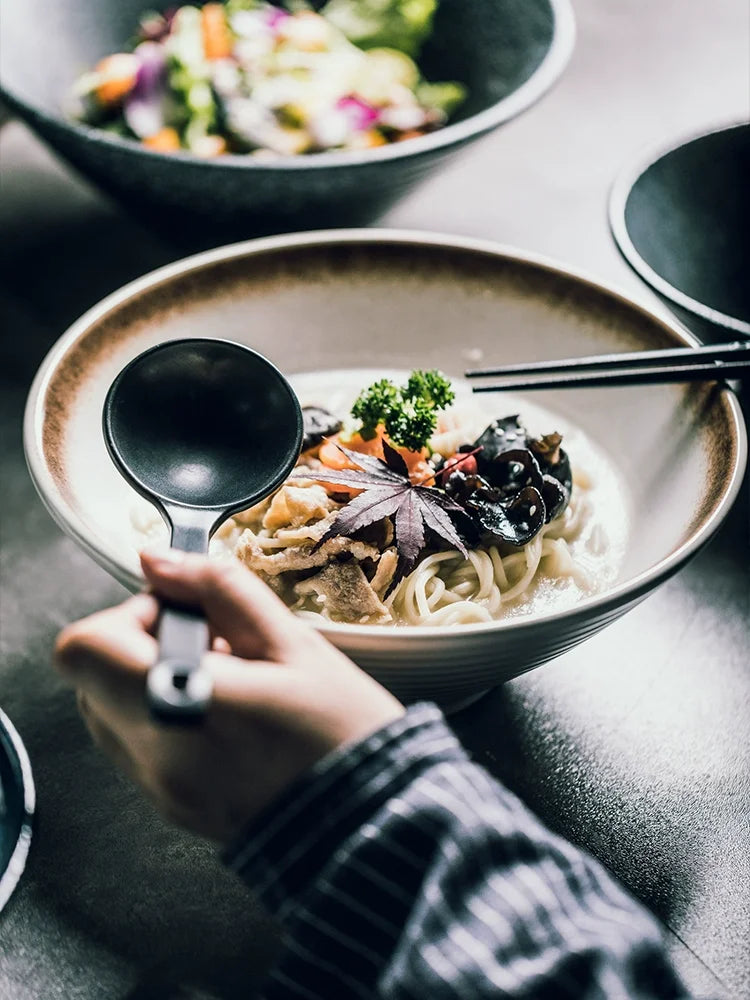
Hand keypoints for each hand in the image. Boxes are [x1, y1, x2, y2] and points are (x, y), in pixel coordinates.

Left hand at [54, 551, 404, 842]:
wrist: (374, 820)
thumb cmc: (342, 731)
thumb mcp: (292, 643)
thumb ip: (219, 589)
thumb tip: (158, 559)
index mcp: (182, 705)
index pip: (87, 646)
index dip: (129, 615)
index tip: (186, 615)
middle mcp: (154, 756)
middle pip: (92, 677)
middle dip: (144, 644)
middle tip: (216, 645)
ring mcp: (159, 790)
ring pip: (110, 711)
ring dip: (152, 681)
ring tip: (228, 682)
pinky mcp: (172, 808)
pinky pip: (140, 747)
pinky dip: (167, 718)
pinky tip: (228, 716)